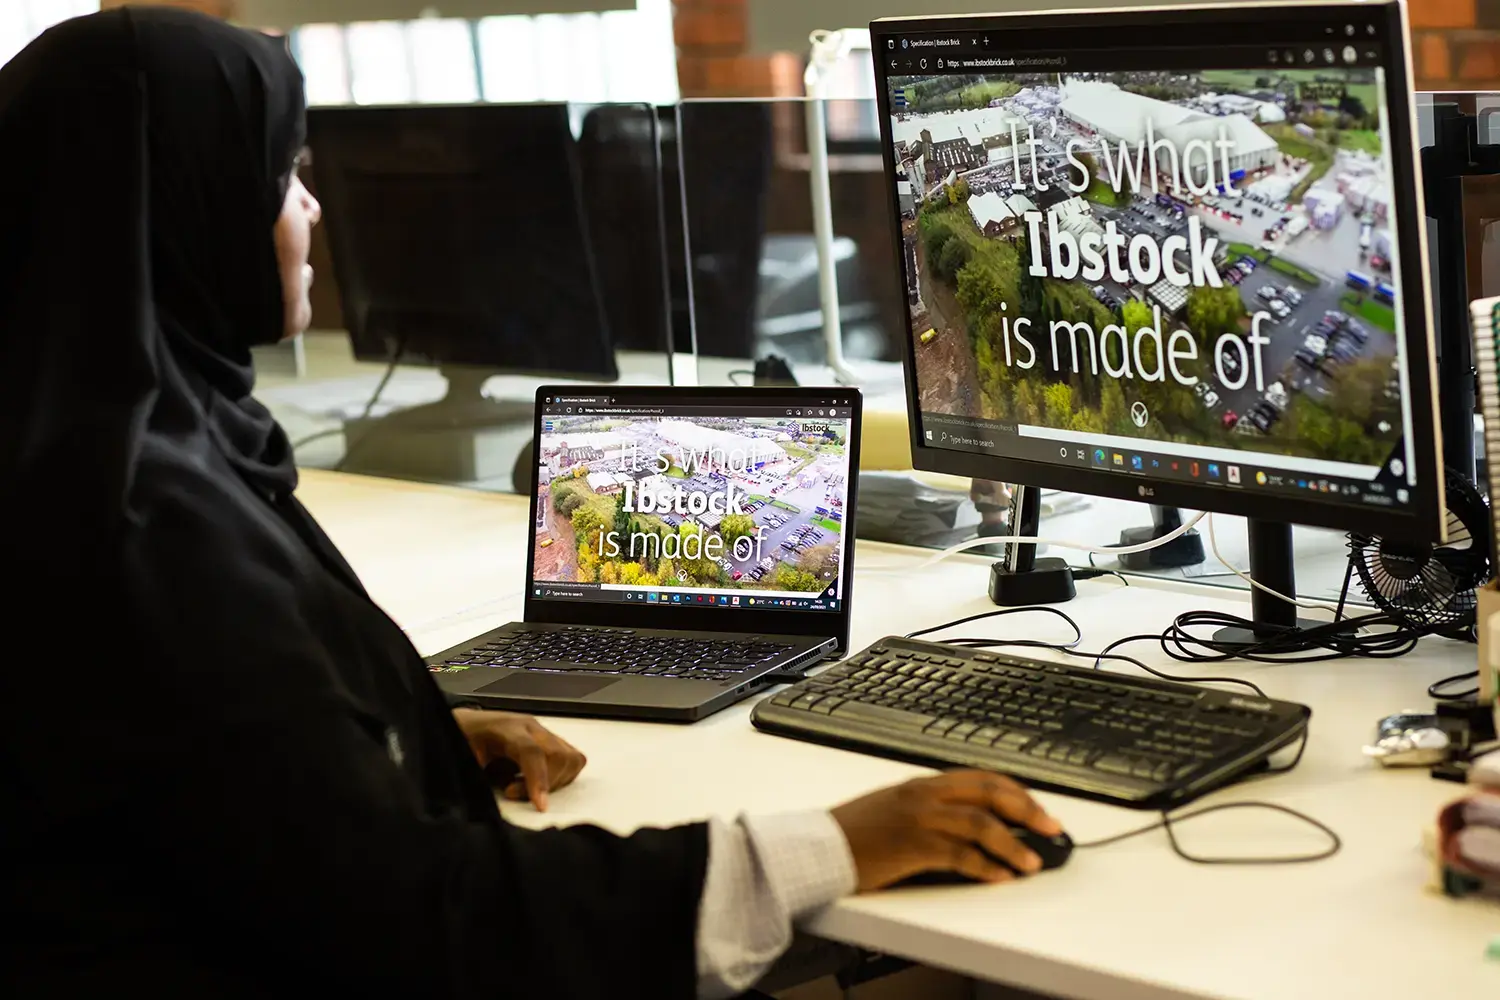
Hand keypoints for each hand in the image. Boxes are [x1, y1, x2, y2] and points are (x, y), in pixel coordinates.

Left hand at [451, 709, 585, 810]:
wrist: (467, 724)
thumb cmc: (463, 740)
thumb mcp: (464, 758)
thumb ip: (479, 777)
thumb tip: (493, 803)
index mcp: (506, 728)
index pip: (531, 752)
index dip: (538, 780)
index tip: (540, 806)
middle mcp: (531, 727)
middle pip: (558, 755)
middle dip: (546, 784)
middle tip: (515, 794)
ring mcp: (544, 732)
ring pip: (571, 758)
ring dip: (556, 781)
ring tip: (528, 789)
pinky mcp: (552, 740)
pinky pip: (572, 759)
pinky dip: (563, 776)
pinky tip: (540, 782)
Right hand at [830, 770, 1061, 890]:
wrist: (821, 846)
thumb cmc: (857, 832)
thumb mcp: (898, 808)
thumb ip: (934, 809)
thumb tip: (978, 825)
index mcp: (924, 784)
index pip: (983, 778)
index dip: (1017, 792)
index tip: (1039, 808)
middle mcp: (926, 795)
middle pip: (989, 793)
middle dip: (1027, 810)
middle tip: (1051, 828)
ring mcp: (920, 819)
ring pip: (980, 824)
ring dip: (1012, 843)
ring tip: (1032, 862)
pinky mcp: (913, 847)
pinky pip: (959, 855)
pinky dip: (986, 866)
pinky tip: (1000, 876)